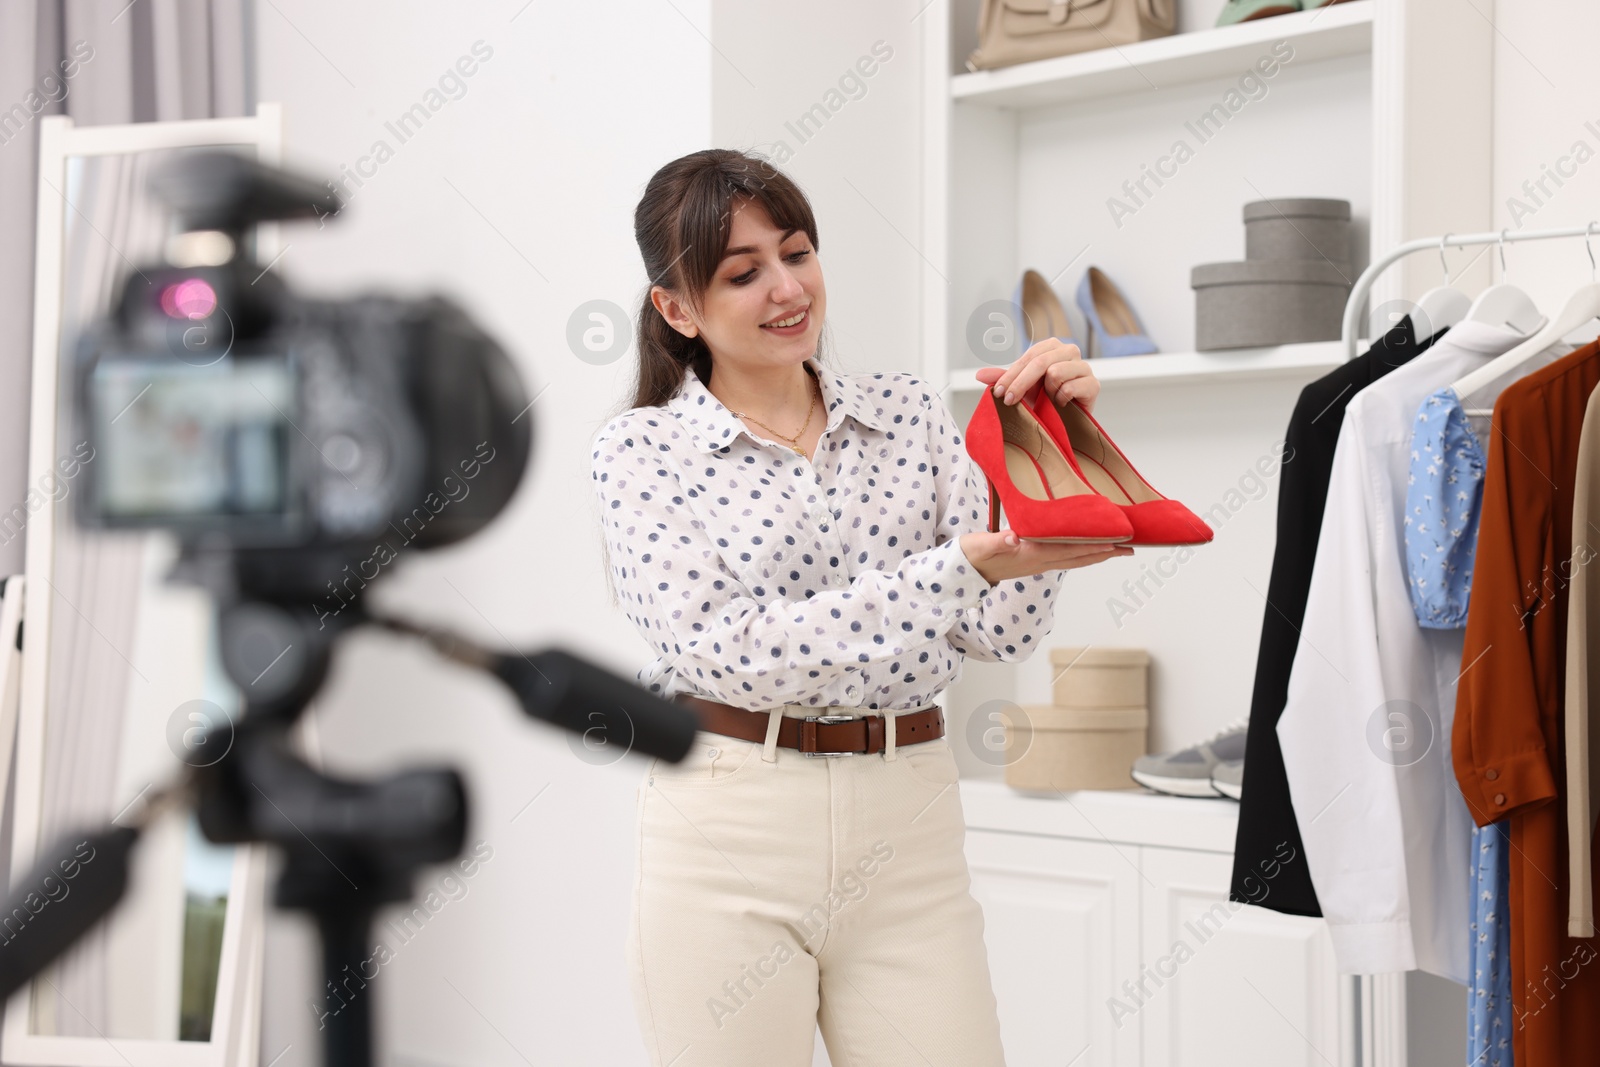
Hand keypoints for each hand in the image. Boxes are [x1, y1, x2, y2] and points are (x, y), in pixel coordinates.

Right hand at [959, 529, 1131, 584]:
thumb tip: (1015, 538)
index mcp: (1030, 555)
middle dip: (1105, 553)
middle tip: (1130, 548)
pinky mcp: (1033, 563)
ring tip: (1118, 550)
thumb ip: (998, 542)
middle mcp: (1038, 562)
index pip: (1068, 550)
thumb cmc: (971, 554)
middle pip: (1079, 558)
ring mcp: (1037, 564)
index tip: (1115, 543)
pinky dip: (1082, 554)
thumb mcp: (981, 545)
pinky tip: (1087, 549)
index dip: (1093, 546)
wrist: (962, 572)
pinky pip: (1065, 559)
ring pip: (1074, 561)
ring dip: (1097, 556)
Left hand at [974, 338, 1099, 412]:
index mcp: (1052, 347)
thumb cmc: (1044, 400)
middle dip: (1020, 383)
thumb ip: (1002, 379)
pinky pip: (1070, 388)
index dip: (1011, 375)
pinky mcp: (1093, 384)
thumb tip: (978, 375)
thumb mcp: (1020, 388)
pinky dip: (1060, 399)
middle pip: (1040, 362)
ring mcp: (1084, 367)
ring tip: (1047, 399)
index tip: (998, 392)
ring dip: (1045, 391)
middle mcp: (1070, 351)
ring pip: (1056, 372)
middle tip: (1008, 401)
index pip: (1028, 356)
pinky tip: (1060, 405)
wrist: (1066, 421)